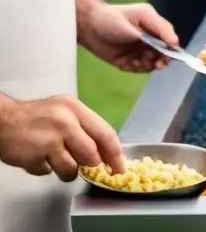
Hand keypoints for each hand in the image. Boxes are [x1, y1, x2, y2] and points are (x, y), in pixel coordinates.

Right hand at [0, 94, 124, 180]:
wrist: (3, 120)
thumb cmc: (37, 116)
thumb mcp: (65, 110)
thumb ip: (85, 127)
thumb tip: (105, 151)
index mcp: (75, 109)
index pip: (105, 133)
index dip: (115, 153)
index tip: (119, 167)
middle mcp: (65, 122)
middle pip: (91, 155)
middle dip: (90, 164)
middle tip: (85, 165)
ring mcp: (49, 141)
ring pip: (71, 168)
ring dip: (67, 170)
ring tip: (56, 159)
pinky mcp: (34, 157)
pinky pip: (48, 172)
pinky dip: (45, 169)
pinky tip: (39, 157)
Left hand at [80, 3, 179, 72]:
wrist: (86, 27)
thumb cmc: (112, 17)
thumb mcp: (141, 16)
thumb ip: (159, 28)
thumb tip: (175, 43)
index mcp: (153, 25)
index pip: (169, 40)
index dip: (171, 50)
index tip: (166, 57)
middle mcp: (148, 38)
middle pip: (163, 54)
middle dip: (159, 60)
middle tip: (155, 64)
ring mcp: (137, 50)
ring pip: (150, 63)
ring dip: (145, 65)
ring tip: (133, 61)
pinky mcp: (127, 59)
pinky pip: (137, 68)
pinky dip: (133, 68)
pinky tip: (124, 63)